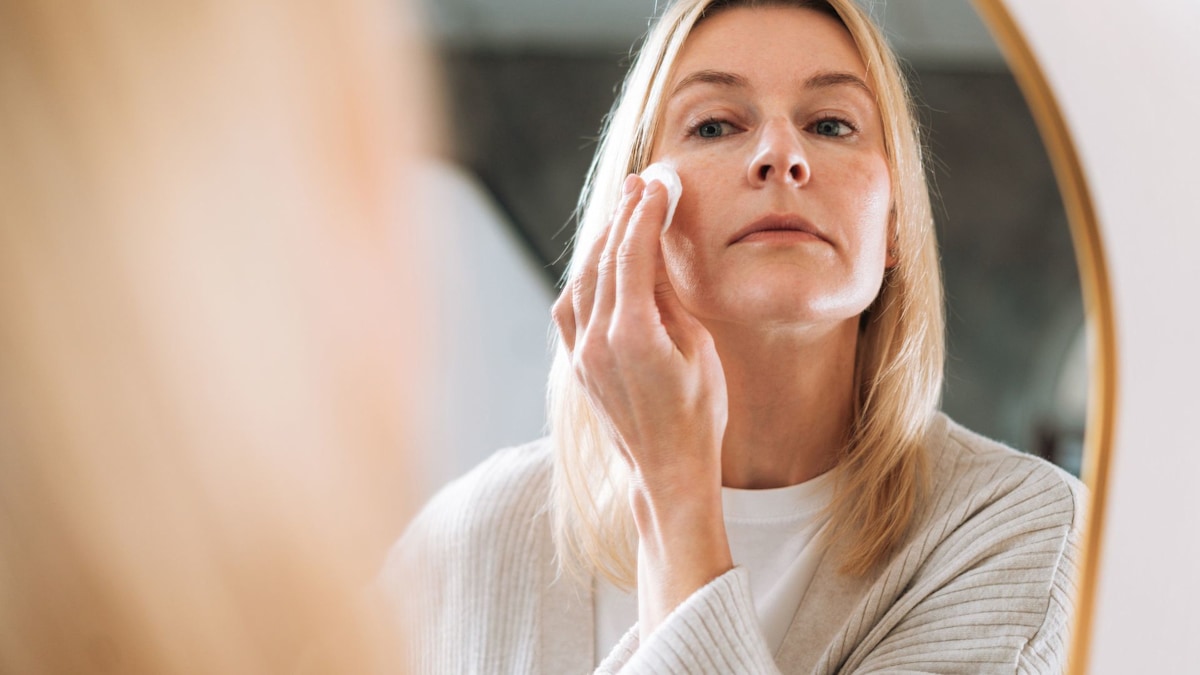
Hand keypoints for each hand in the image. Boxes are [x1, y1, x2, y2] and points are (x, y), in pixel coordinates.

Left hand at [552, 174, 732, 636]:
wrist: (667, 468)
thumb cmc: (698, 412)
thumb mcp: (698, 350)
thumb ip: (668, 302)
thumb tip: (650, 259)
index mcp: (634, 334)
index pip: (633, 255)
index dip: (644, 214)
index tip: (656, 185)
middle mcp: (598, 340)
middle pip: (605, 261)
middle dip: (623, 218)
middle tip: (640, 186)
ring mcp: (582, 353)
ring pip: (582, 280)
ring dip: (602, 243)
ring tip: (623, 213)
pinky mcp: (577, 364)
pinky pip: (571, 307)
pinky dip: (585, 277)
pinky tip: (600, 261)